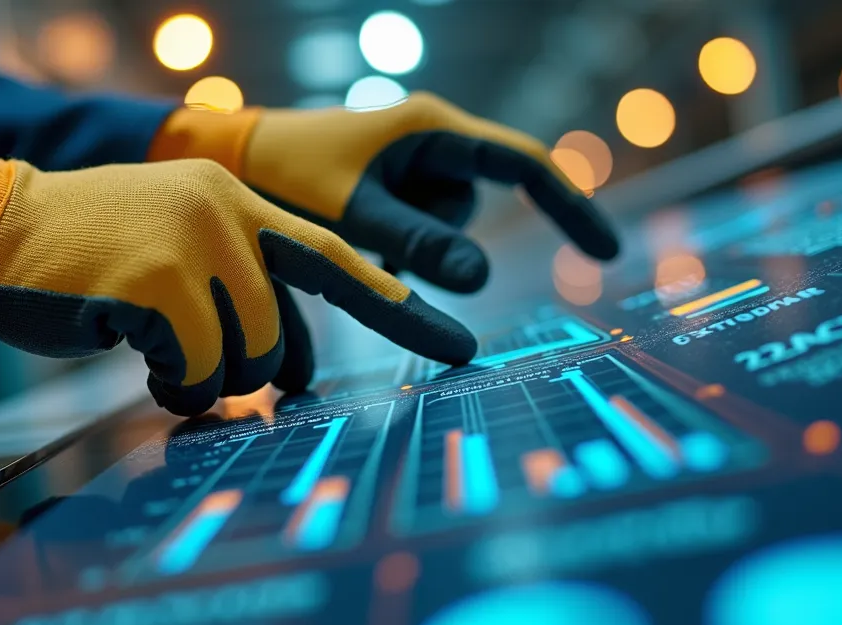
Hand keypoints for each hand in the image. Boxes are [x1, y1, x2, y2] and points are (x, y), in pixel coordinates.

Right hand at [0, 135, 474, 415]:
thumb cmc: (89, 258)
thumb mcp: (177, 258)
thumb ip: (242, 295)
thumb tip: (294, 371)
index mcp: (239, 201)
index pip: (335, 258)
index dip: (395, 305)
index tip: (456, 341)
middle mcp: (227, 211)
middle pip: (281, 334)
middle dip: (243, 369)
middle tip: (188, 362)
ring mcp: (194, 241)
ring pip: (244, 358)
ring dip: (201, 378)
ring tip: (153, 349)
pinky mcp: (158, 282)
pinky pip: (198, 371)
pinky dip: (171, 383)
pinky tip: (132, 351)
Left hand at [149, 91, 618, 292]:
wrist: (237, 158)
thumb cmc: (289, 174)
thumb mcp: (354, 213)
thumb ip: (417, 244)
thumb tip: (481, 278)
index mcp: (432, 129)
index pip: (524, 166)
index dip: (571, 207)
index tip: (604, 255)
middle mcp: (432, 140)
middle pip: (473, 208)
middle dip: (434, 236)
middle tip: (367, 229)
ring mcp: (414, 165)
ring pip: (446, 227)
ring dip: (409, 243)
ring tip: (349, 225)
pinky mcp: (396, 188)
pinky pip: (420, 231)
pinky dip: (396, 245)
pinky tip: (352, 233)